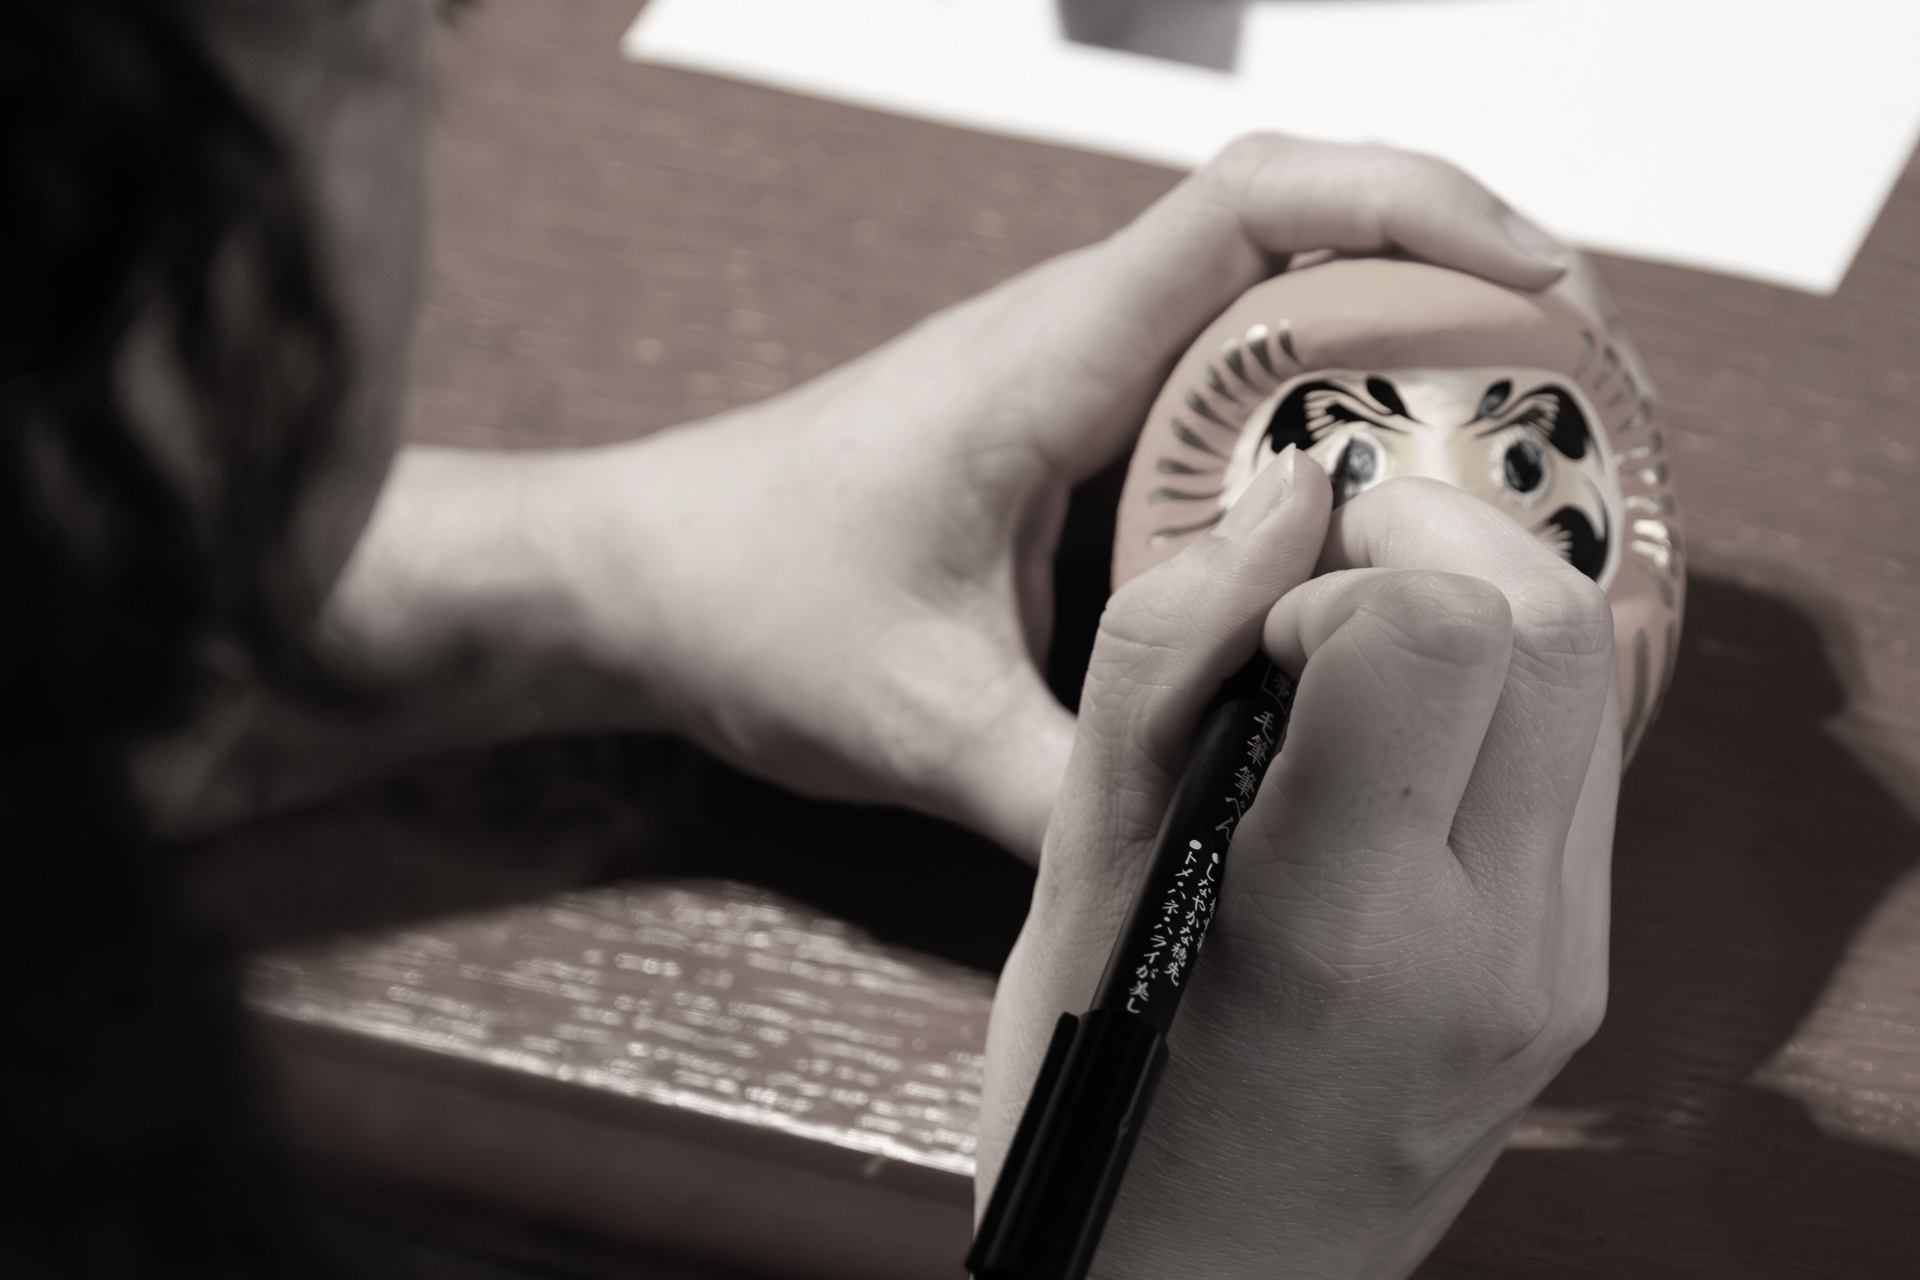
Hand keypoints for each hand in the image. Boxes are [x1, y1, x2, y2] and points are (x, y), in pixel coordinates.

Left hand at [499, 134, 1570, 860]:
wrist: (635, 578)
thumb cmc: (745, 605)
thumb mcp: (915, 719)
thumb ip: (1072, 787)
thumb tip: (1222, 846)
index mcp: (1046, 355)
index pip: (1253, 206)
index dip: (1414, 205)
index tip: (1545, 278)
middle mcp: (1074, 337)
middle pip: (1298, 230)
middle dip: (1454, 269)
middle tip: (1583, 385)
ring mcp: (1074, 378)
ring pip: (1269, 308)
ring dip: (1396, 340)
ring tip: (1524, 440)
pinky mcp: (1068, 432)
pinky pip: (1223, 388)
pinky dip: (1321, 417)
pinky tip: (1376, 516)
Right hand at [977, 454, 1617, 1276]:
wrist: (1204, 1278)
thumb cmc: (1104, 1094)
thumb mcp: (1075, 874)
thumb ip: (1169, 658)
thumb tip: (1286, 493)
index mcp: (1341, 923)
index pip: (1441, 631)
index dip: (1345, 571)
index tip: (1264, 625)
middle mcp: (1493, 944)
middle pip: (1553, 623)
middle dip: (1429, 546)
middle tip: (1314, 593)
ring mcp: (1558, 964)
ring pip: (1586, 676)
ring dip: (1469, 611)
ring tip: (1343, 666)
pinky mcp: (1577, 970)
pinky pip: (1575, 760)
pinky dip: (1491, 695)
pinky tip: (1388, 745)